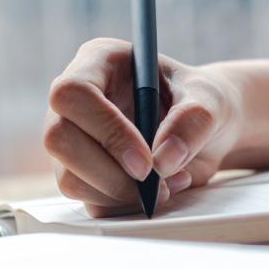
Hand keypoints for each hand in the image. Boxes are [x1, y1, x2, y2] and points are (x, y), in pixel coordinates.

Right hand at [43, 38, 242, 216]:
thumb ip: (192, 121)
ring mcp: (73, 139)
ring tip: (168, 184)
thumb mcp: (209, 99)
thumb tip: (164, 159)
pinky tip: (158, 191)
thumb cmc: (201, 100)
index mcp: (98, 62)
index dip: (106, 130)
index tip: (145, 162)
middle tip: (155, 183)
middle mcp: (76, 101)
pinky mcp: (82, 174)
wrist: (206, 130)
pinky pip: (89, 201)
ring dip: (120, 194)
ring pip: (69, 178)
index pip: (74, 93)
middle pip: (59, 138)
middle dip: (109, 172)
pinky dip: (126, 206)